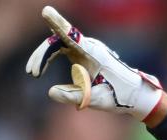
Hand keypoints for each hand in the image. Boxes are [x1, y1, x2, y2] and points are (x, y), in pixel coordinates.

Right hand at [25, 6, 162, 119]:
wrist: (134, 94)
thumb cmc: (118, 96)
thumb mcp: (96, 100)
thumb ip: (73, 97)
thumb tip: (51, 92)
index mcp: (94, 53)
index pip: (72, 36)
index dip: (58, 24)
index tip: (46, 12)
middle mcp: (89, 46)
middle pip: (58, 41)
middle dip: (42, 55)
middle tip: (32, 72)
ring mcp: (86, 48)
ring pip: (58, 44)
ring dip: (43, 57)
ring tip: (34, 72)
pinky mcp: (84, 53)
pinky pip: (62, 49)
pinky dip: (49, 58)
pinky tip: (39, 69)